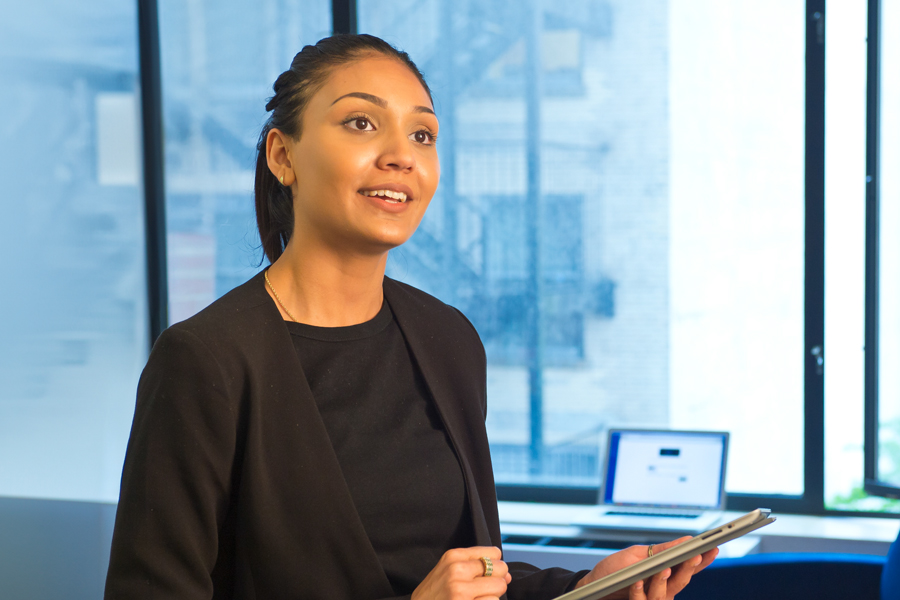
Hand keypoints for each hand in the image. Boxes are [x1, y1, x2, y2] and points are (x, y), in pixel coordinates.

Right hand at [411, 546, 510, 599]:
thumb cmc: (433, 595)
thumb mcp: (446, 571)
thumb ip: (473, 566)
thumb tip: (507, 574)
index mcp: (453, 557)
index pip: (493, 553)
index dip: (496, 565)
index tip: (488, 574)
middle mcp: (457, 571)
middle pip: (500, 570)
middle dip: (498, 581)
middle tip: (483, 590)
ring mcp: (461, 592)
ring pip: (498, 589)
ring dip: (492, 597)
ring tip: (475, 599)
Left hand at [573, 537, 717, 599]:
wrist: (592, 586)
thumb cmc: (614, 570)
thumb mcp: (637, 555)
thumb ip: (661, 552)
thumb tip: (686, 540)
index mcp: (665, 574)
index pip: (688, 568)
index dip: (702, 561)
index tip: (712, 549)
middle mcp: (662, 589)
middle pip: (681, 581)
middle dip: (689, 569)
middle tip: (695, 555)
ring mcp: (650, 599)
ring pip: (665, 594)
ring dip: (664, 581)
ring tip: (664, 568)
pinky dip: (639, 590)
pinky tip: (636, 582)